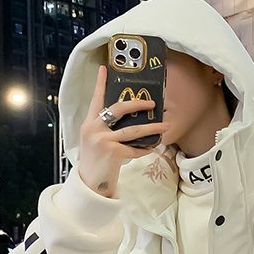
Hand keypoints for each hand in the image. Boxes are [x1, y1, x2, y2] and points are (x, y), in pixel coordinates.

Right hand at [77, 65, 169, 197]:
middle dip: (137, 103)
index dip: (100, 84)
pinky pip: (134, 148)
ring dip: (151, 127)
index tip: (104, 69)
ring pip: (132, 129)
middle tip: (152, 102)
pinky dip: (144, 149)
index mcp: (89, 124)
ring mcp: (103, 140)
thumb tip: (127, 120)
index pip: (96, 99)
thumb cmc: (95, 162)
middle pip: (118, 109)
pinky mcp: (113, 152)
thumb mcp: (94, 141)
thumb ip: (104, 128)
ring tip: (164, 125)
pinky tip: (152, 148)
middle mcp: (94, 129)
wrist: (90, 184)